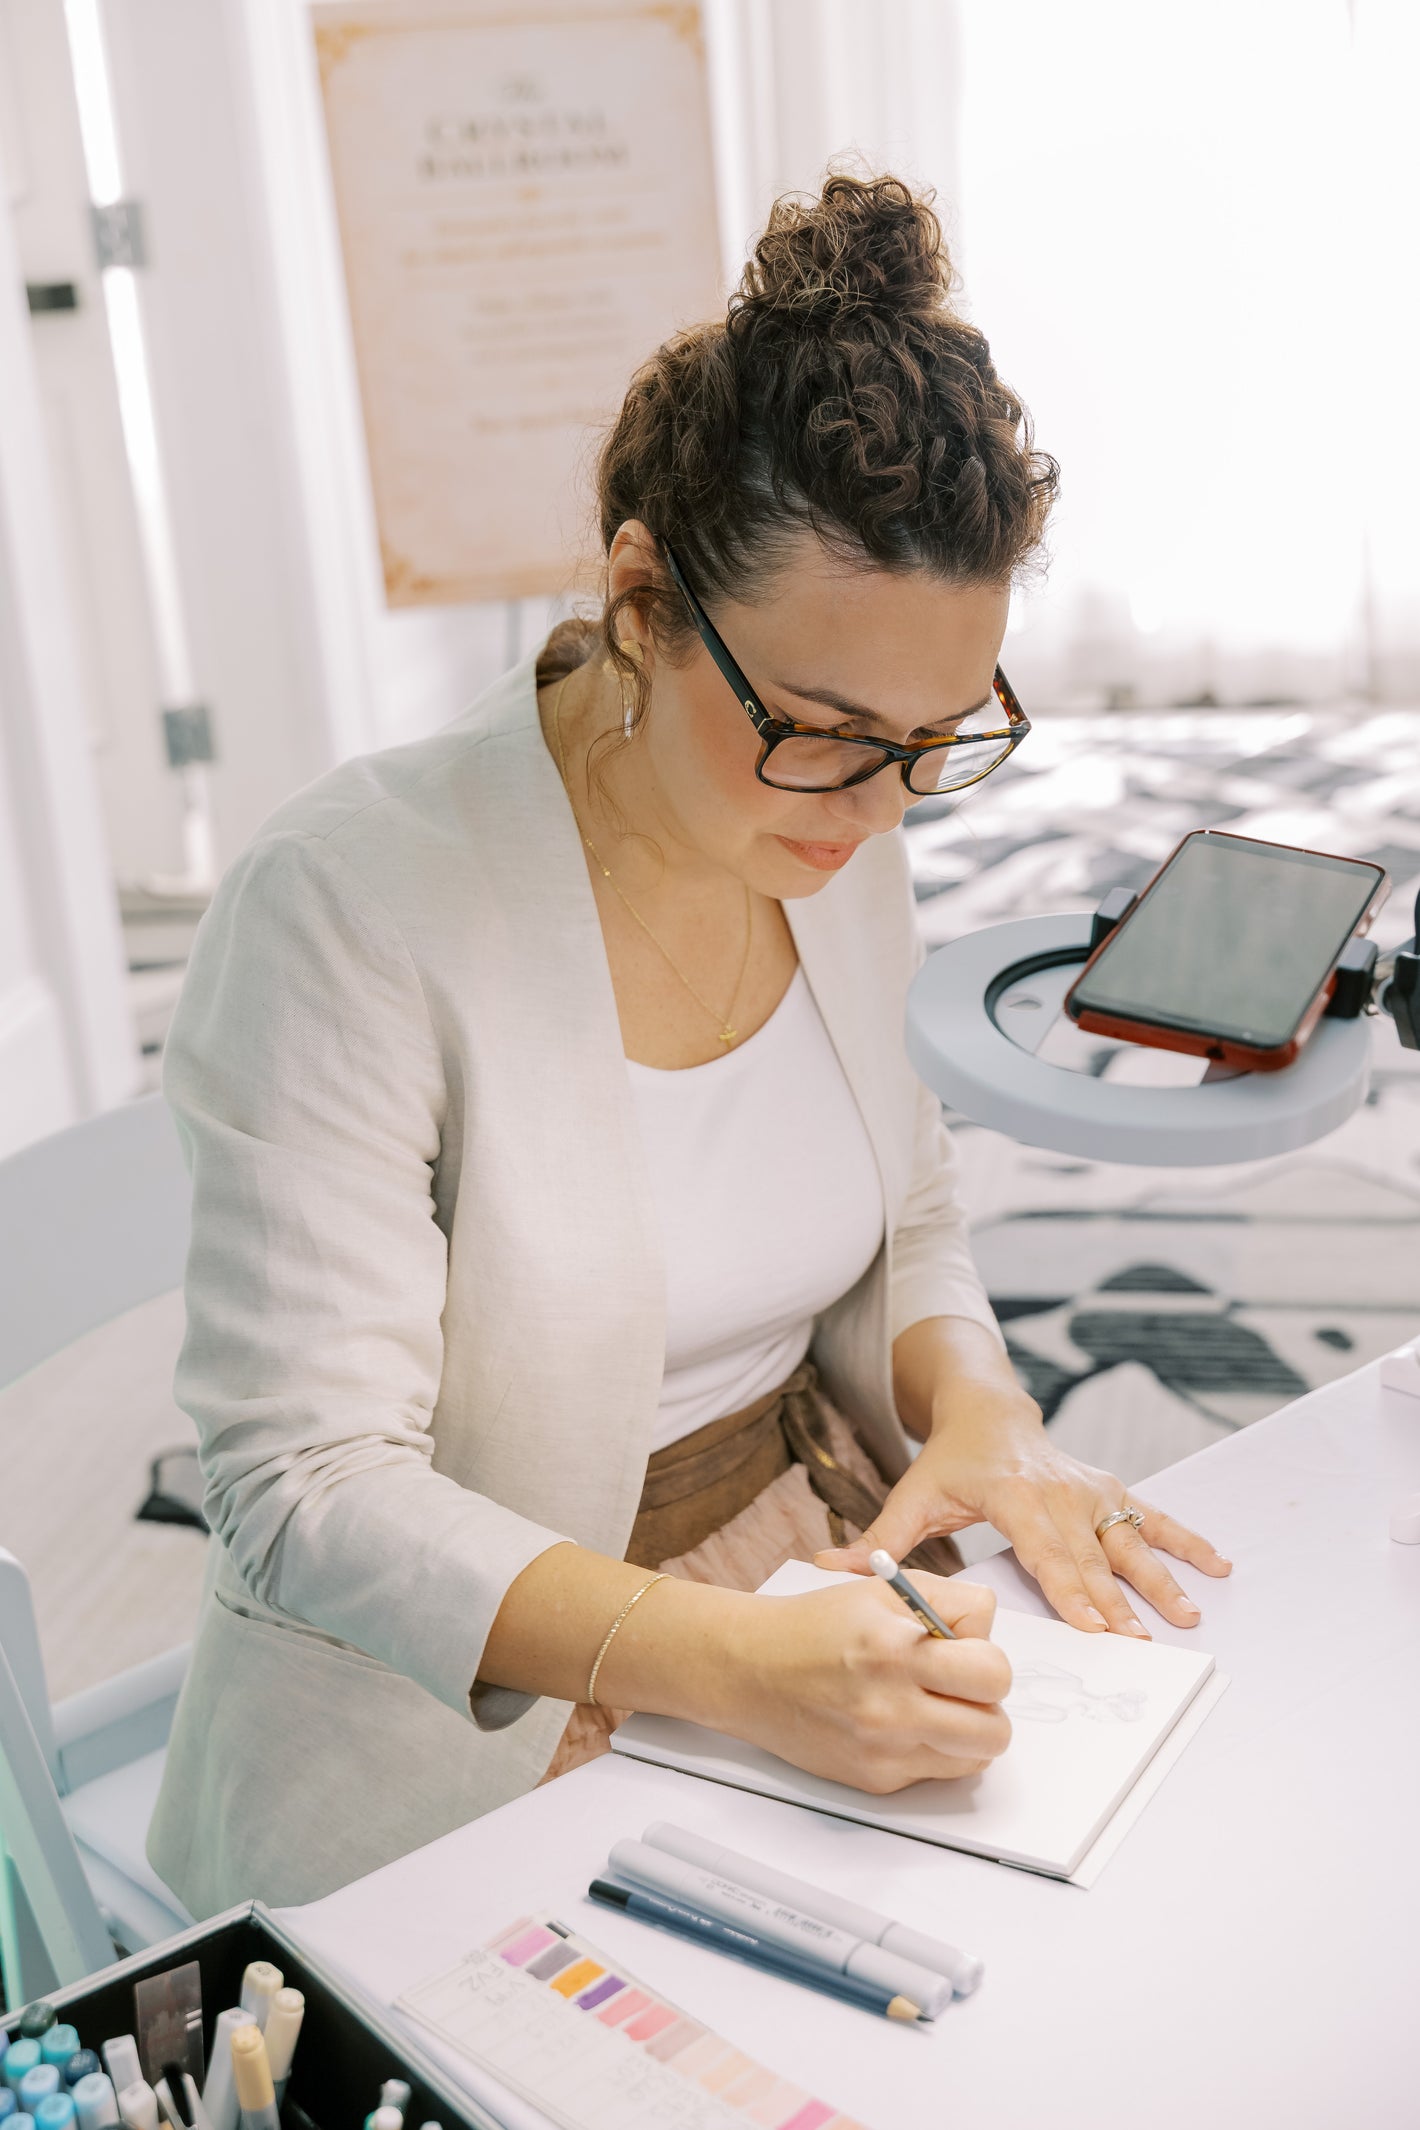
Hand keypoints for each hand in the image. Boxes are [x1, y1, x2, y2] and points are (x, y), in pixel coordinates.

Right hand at [724, 1573, 1011, 1793]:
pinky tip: (901, 1721)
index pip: (992, 1673)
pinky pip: (936, 1772)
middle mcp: (891, 1708)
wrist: (751, 1669)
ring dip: (965, 1732)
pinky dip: (931, 1749)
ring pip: (974, 1760)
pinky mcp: (875, 1781)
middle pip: (995, 1732)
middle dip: (987, 1705)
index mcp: (896, 1651)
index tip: (967, 1651)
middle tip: (960, 1685)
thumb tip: (988, 1633)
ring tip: (933, 1704)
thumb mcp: (884, 1589)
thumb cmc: (815, 1626)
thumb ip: (949, 1602)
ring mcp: (884, 1752)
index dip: (988, 1659)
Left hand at [816, 1394, 1231, 1638]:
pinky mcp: (1109, 1491)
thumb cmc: (949, 1461)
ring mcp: (1091, 1491)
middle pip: (1092, 1560)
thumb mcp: (912, 1495)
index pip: (1045, 1553)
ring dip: (1160, 1581)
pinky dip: (1186, 1541)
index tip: (1094, 1629)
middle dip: (1118, 1606)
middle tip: (1143, 1646)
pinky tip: (1218, 1567)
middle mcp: (1060, 1494)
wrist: (988, 1410)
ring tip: (1187, 1616)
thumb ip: (878, 1539)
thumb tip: (826, 1570)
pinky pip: (1152, 1519)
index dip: (1070, 1591)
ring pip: (1129, 1543)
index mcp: (1015, 1498)